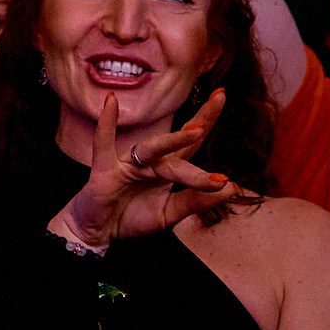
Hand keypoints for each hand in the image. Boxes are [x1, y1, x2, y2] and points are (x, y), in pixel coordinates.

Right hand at [52, 91, 250, 249]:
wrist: (98, 233)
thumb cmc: (131, 219)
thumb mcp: (169, 214)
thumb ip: (195, 201)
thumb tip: (231, 187)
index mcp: (166, 169)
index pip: (191, 145)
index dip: (207, 123)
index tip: (224, 97)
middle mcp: (150, 162)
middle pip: (178, 140)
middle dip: (200, 121)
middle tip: (220, 98)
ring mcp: (128, 163)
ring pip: (154, 149)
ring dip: (174, 140)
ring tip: (196, 131)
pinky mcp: (105, 171)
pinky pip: (104, 144)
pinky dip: (106, 124)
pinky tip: (111, 102)